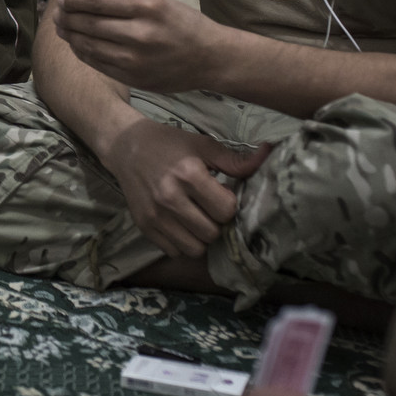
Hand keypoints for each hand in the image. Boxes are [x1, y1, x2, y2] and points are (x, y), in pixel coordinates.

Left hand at [53, 0, 231, 91]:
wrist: (210, 59)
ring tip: (62, 28)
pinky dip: (83, 52)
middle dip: (66, 17)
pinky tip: (78, 44)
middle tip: (57, 13)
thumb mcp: (159, 2)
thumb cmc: (183, 24)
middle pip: (88, 23)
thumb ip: (125, 1)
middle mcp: (138, 33)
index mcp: (147, 6)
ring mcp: (134, 59)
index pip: (97, 0)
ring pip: (88, 45)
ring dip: (70, 35)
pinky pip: (97, 63)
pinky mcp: (132, 77)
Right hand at [103, 114, 269, 257]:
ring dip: (201, 237)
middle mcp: (170, 198)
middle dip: (216, 223)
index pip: (226, 210)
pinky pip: (174, 251)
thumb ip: (235, 160)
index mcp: (188, 175)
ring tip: (197, 219)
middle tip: (210, 208)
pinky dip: (182, 242)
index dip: (228, 204)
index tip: (220, 194)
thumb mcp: (203, 145)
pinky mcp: (144, 226)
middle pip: (211, 233)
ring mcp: (155, 216)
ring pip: (194, 249)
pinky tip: (181, 224)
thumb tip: (269, 155)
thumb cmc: (169, 144)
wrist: (126, 147)